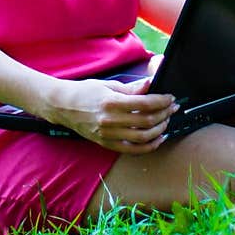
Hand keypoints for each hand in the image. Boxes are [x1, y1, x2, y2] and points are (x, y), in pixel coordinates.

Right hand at [52, 75, 176, 153]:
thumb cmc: (84, 92)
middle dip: (164, 114)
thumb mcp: (108, 85)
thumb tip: (150, 85)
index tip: (170, 98)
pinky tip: (157, 138)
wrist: (62, 106)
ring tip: (166, 121)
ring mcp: (108, 135)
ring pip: (142, 137)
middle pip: (146, 121)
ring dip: (159, 130)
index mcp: (111, 102)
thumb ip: (131, 88)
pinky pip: (133, 150)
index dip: (161, 101)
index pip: (144, 104)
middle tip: (172, 108)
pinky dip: (148, 146)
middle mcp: (110, 121)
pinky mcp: (106, 144)